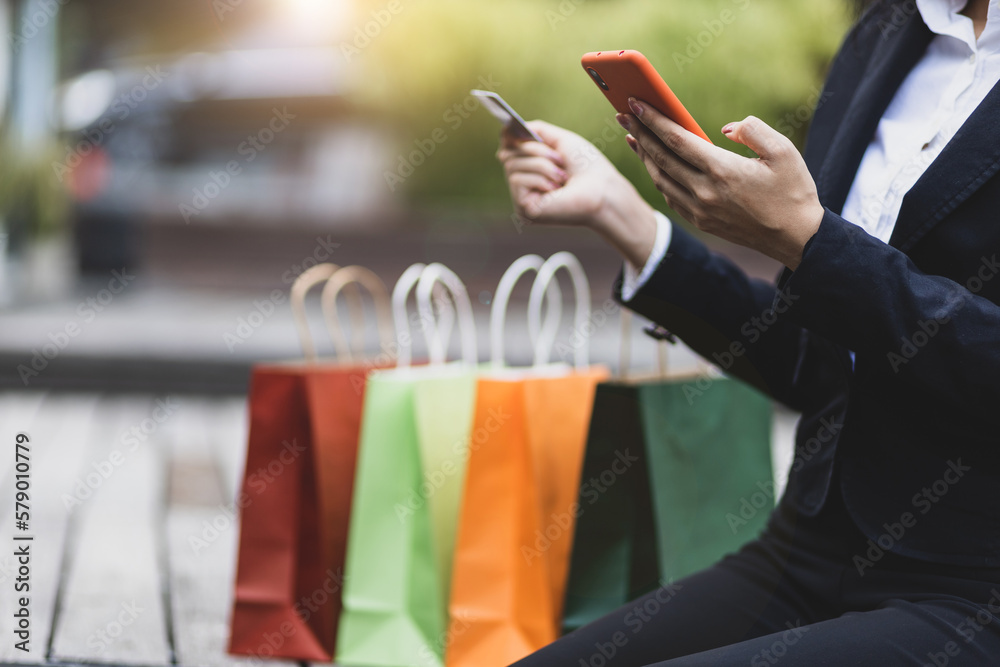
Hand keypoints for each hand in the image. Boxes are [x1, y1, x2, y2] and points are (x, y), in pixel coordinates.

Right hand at [497, 120, 657, 267]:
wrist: (603, 191)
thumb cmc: (587, 167)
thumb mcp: (561, 141)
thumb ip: (537, 131)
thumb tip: (506, 130)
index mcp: (533, 168)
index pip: (508, 148)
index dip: (509, 137)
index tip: (510, 128)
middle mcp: (525, 184)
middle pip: (508, 154)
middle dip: (535, 150)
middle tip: (558, 159)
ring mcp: (523, 198)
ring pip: (512, 165)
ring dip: (542, 165)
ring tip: (562, 176)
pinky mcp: (523, 209)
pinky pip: (517, 180)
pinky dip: (538, 178)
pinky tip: (555, 190)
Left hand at [620, 98, 823, 269]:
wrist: (796, 238)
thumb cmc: (793, 191)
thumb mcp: (784, 151)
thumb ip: (753, 130)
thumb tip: (725, 129)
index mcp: (723, 170)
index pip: (677, 140)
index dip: (653, 120)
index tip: (635, 103)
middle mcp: (705, 192)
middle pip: (661, 158)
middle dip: (639, 133)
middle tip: (622, 113)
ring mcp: (700, 210)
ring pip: (660, 179)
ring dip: (644, 156)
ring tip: (632, 136)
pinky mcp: (700, 221)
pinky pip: (670, 196)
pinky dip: (658, 177)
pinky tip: (654, 164)